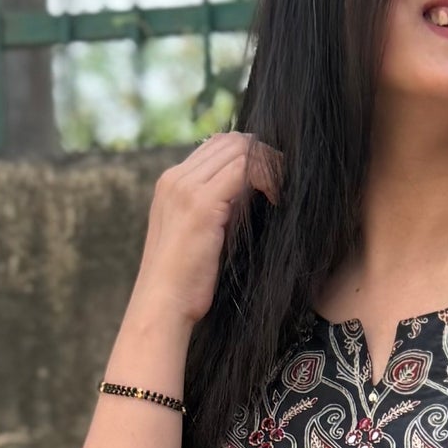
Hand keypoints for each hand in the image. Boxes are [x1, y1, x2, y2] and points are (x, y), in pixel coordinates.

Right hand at [131, 131, 282, 330]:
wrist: (162, 305)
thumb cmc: (185, 282)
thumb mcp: (201, 235)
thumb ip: (219, 209)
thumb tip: (253, 195)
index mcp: (171, 183)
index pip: (217, 145)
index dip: (250, 155)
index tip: (273, 179)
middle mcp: (174, 178)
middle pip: (230, 141)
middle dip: (264, 155)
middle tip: (285, 182)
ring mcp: (185, 188)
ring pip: (239, 150)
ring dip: (268, 165)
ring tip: (282, 191)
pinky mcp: (200, 204)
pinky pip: (244, 171)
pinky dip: (267, 178)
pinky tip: (277, 200)